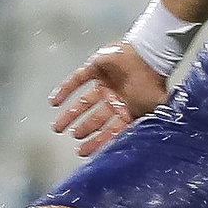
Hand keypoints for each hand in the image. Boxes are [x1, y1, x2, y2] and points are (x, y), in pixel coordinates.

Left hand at [49, 43, 169, 156]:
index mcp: (128, 110)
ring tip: (58, 127)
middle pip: (94, 118)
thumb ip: (148, 126)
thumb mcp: (153, 109)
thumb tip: (147, 145)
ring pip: (83, 102)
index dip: (97, 141)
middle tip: (72, 137)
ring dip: (70, 114)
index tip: (83, 151)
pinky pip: (77, 80)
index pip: (110, 130)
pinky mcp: (95, 68)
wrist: (148, 55)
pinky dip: (65, 90)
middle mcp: (115, 98)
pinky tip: (54, 101)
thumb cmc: (152, 83)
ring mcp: (104, 83)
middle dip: (82, 129)